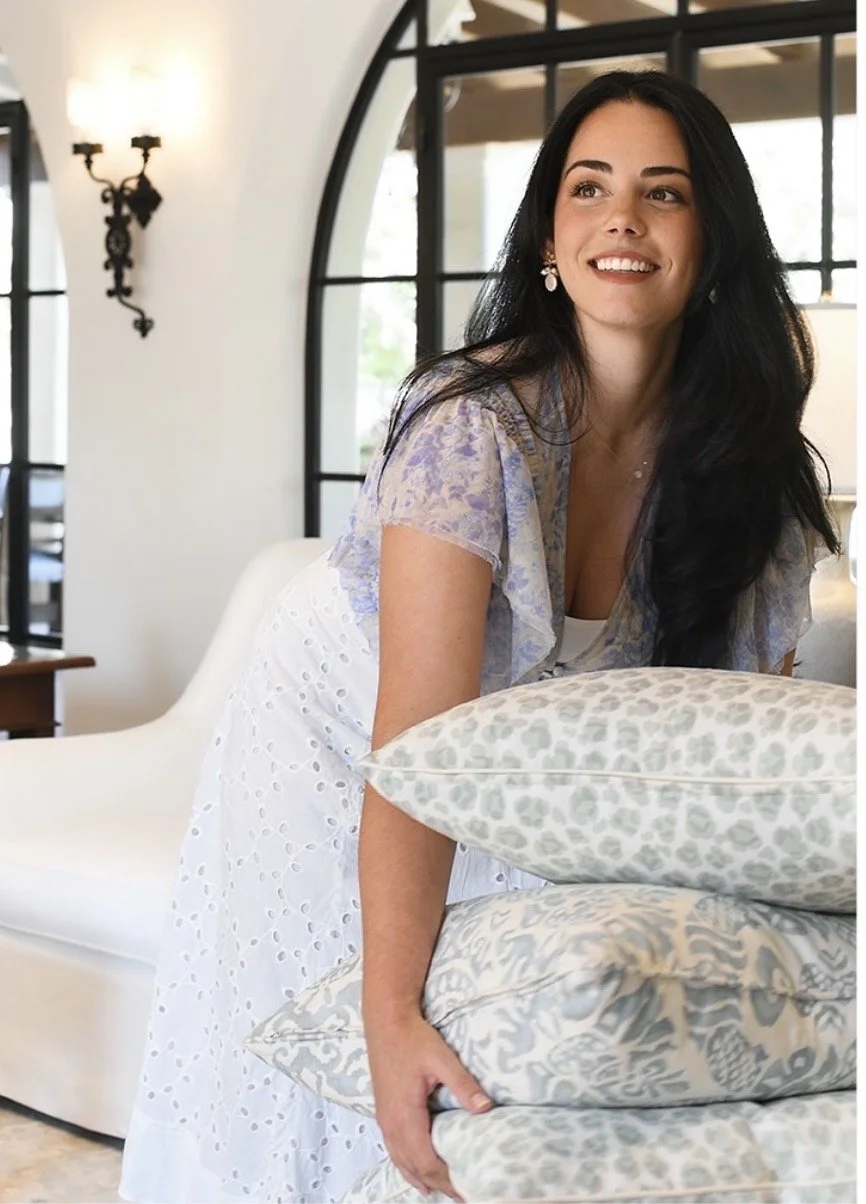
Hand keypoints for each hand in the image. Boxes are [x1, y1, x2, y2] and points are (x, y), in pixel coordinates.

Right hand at [365, 1009, 492, 1200]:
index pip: (427, 1160)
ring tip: (441, 1191)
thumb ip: (463, 1084)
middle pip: (415, 1167)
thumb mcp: (441, 1058)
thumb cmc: (412, 1037)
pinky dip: (407, 1166)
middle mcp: (391, 1123)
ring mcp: (384, 1119)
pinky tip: (415, 1172)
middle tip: (462, 1195)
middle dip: (438, 1183)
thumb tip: (485, 1108)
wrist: (385, 1019)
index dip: (447, 1179)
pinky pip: (394, 1150)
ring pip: (401, 1161)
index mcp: (405, 1115)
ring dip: (421, 1178)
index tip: (468, 1189)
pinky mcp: (383, 1111)